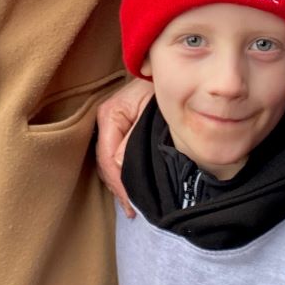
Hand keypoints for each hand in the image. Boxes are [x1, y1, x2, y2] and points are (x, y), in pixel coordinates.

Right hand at [95, 77, 153, 216]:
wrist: (178, 75)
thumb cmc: (167, 88)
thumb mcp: (152, 110)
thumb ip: (135, 138)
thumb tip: (120, 165)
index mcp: (110, 113)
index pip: (108, 157)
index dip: (119, 182)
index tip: (131, 203)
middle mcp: (106, 120)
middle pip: (106, 163)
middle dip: (119, 187)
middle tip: (132, 209)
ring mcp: (112, 126)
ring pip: (109, 162)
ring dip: (121, 183)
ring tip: (132, 204)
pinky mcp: (120, 131)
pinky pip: (116, 157)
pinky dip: (124, 174)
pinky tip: (132, 188)